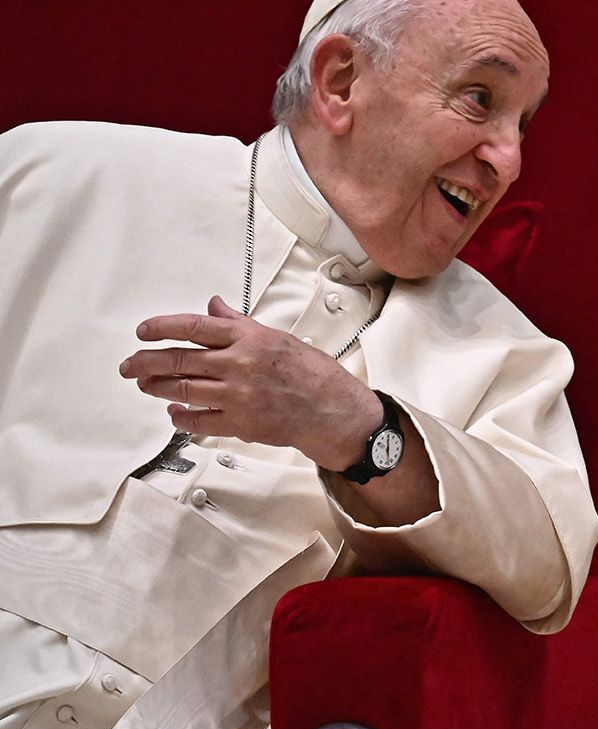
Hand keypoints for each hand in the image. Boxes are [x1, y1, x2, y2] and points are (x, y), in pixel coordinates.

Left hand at [121, 295, 380, 471]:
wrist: (334, 410)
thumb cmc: (311, 374)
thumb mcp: (276, 338)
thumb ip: (238, 324)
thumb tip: (214, 306)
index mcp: (249, 339)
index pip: (194, 326)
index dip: (161, 328)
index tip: (143, 332)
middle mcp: (240, 364)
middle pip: (179, 359)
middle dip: (147, 362)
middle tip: (131, 365)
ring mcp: (239, 395)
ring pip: (183, 390)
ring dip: (158, 388)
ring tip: (146, 385)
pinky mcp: (241, 423)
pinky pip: (199, 421)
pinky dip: (181, 418)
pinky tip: (174, 414)